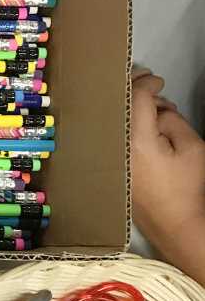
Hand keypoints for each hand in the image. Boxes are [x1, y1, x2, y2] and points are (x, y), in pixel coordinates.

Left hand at [130, 69, 204, 280]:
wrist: (173, 222)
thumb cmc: (185, 186)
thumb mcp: (191, 146)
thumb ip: (172, 120)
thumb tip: (157, 109)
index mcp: (136, 140)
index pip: (134, 99)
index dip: (146, 84)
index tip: (158, 80)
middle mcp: (115, 146)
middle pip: (116, 106)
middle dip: (132, 88)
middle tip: (149, 78)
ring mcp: (110, 158)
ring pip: (112, 119)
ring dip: (129, 106)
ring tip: (156, 108)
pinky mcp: (110, 166)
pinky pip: (111, 134)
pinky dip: (123, 122)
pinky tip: (142, 122)